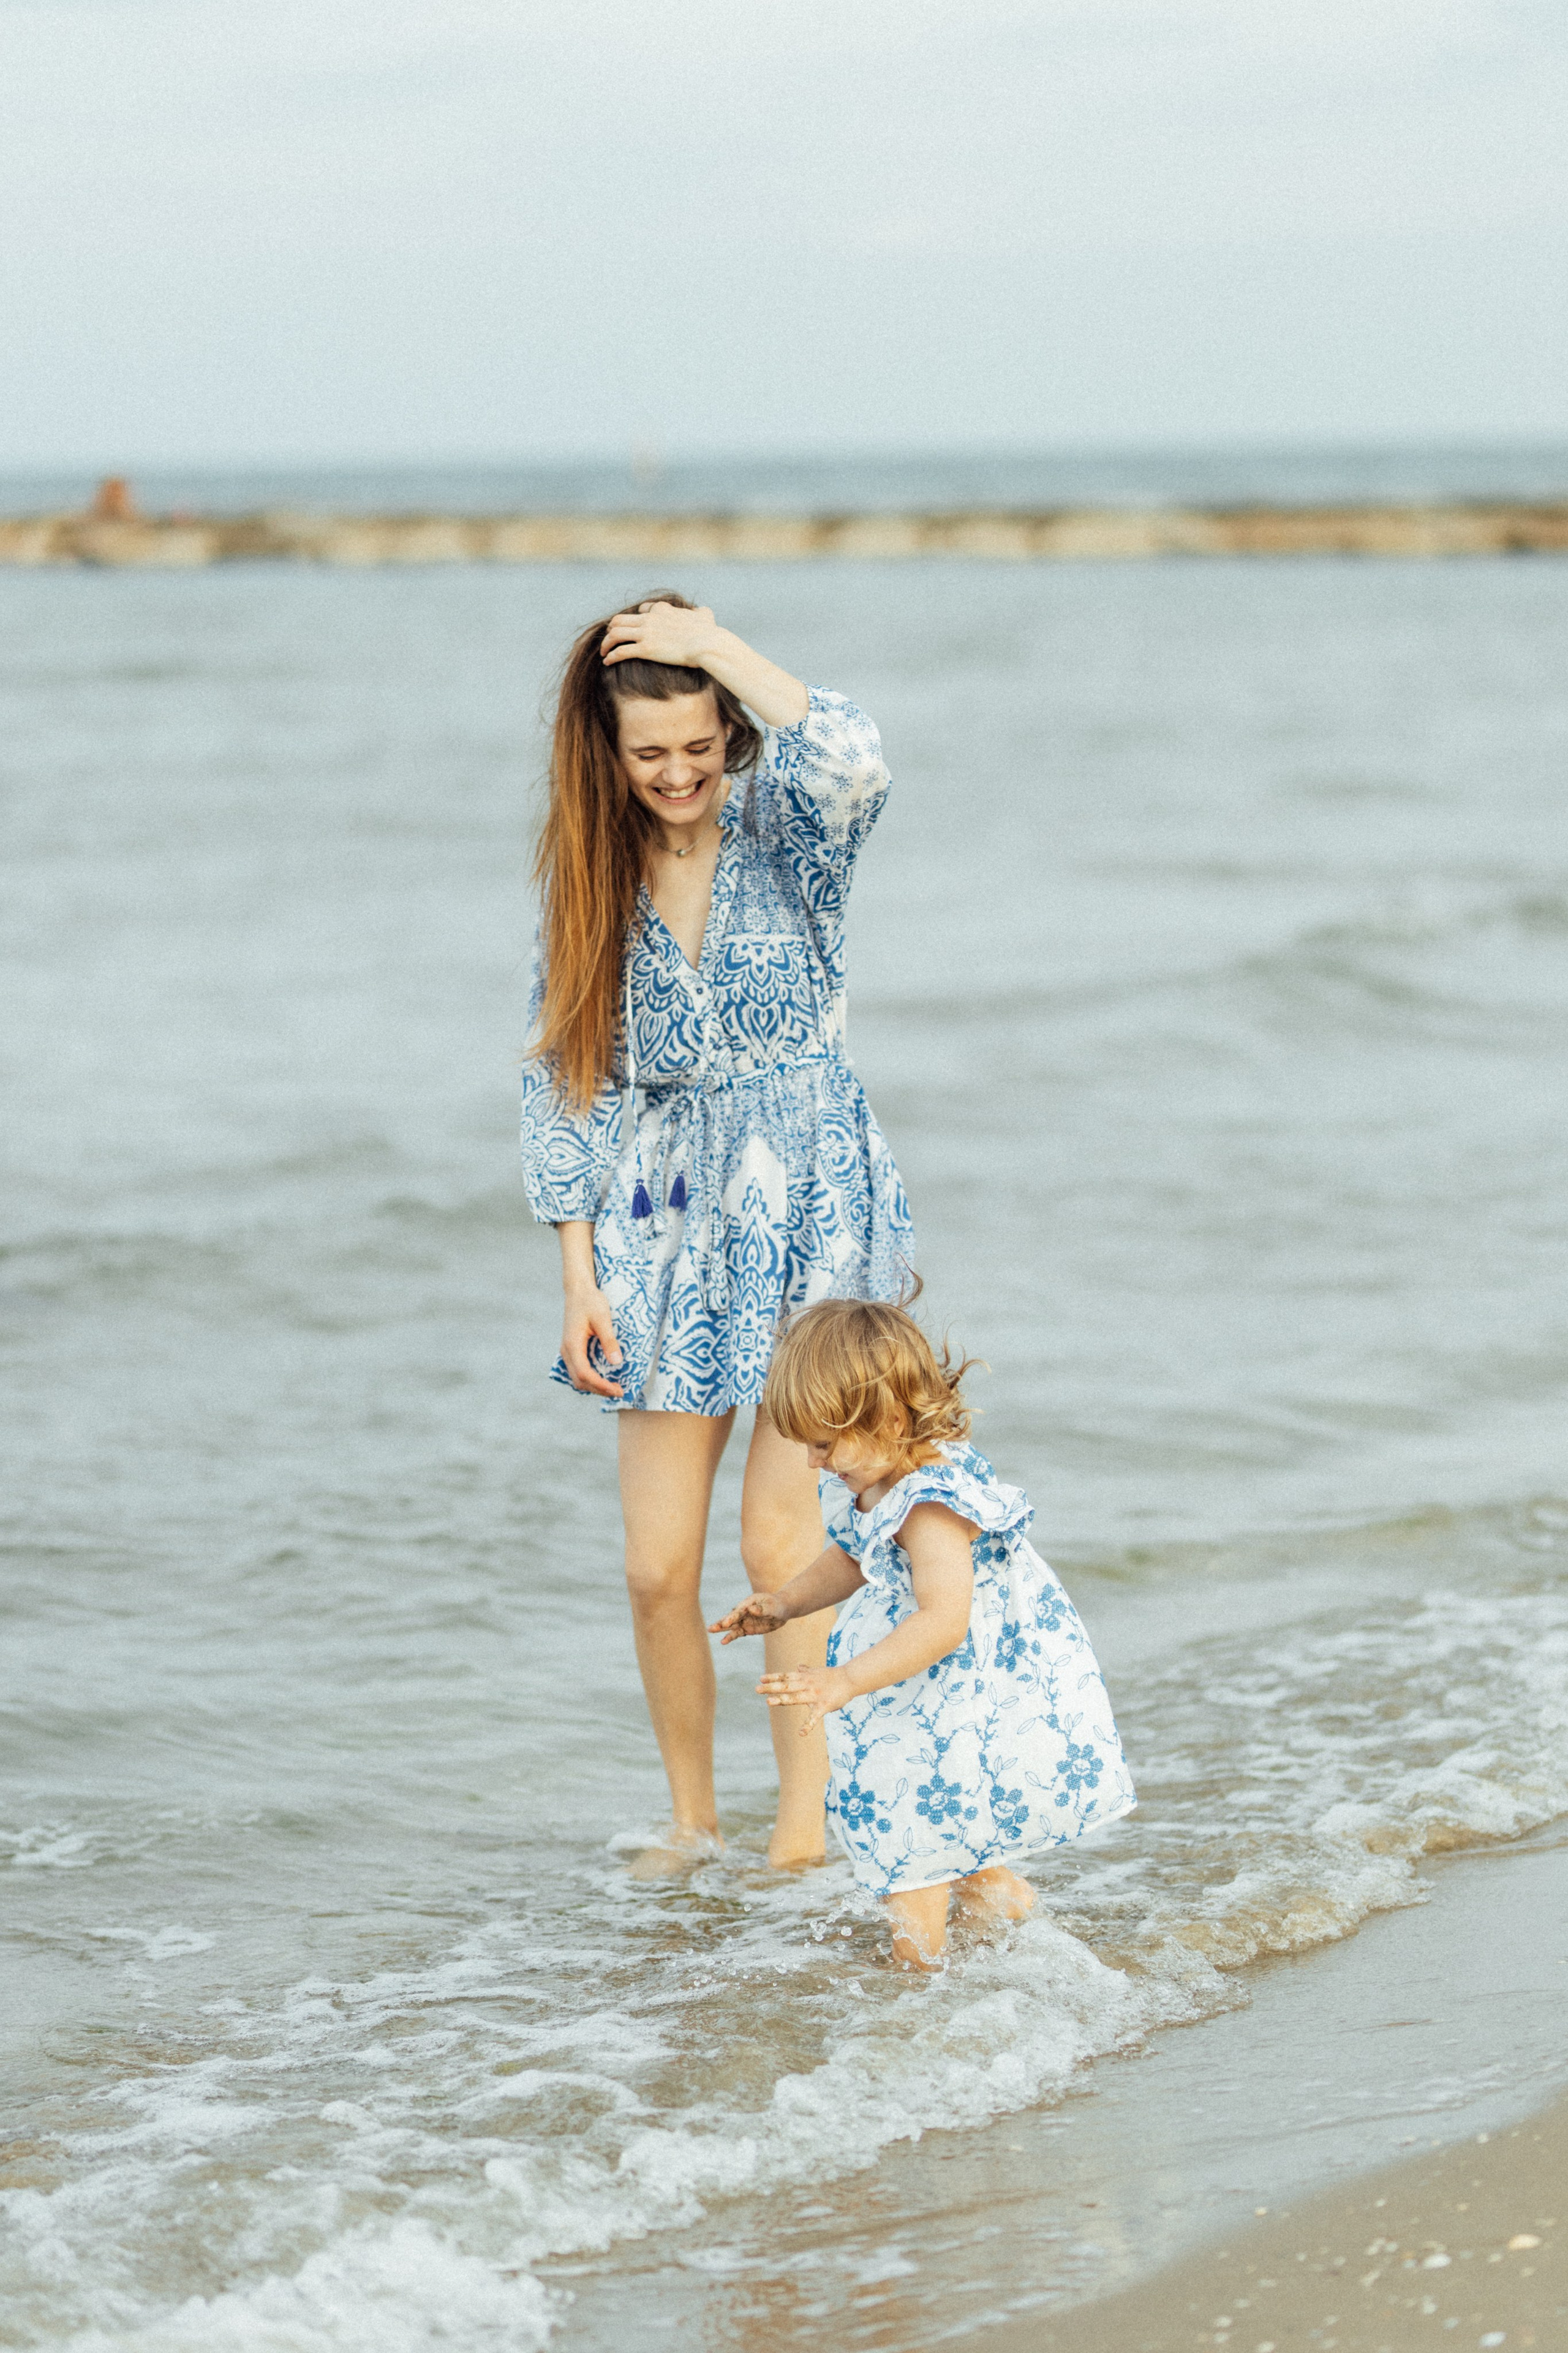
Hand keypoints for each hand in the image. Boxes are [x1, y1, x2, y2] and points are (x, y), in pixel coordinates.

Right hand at [561, 1282, 622, 1398]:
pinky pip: (578, 1371)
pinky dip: (590, 1379)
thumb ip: (609, 1341)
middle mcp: (566, 1351)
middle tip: (620, 1391)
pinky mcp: (572, 1349)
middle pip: (579, 1381)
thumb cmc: (590, 1301)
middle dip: (599, 1390)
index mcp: (572, 1344)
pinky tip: (604, 1378)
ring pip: (577, 1378)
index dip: (601, 1385)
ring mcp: (567, 1351)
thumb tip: (617, 1362)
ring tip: (613, 1388)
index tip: (618, 1389)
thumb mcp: (603, 1319)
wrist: (578, 1290)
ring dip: (594, 1387)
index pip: (584, 1374)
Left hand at [601, 601, 720, 670]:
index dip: (635, 619)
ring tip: (604, 652)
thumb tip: (703, 611)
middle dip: (612, 629)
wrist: (707, 643)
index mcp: (663, 610)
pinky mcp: (645, 649)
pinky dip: (611, 656)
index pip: (642, 609)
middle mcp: (650, 619)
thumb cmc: (709, 633)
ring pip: (615, 634)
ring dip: (606, 643)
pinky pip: (620, 651)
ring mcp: (646, 633)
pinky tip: (607, 662)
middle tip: (611, 639)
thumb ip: (701, 613)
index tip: (633, 627)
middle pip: (620, 619)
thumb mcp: (705, 617)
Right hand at [707, 1591, 787, 1643]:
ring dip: (722, 1629)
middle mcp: (743, 1611)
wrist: (781, 1609)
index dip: (732, 1617)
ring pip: (731, 1626)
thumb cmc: (776, 1605)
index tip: (725, 1623)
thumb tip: (751, 1610)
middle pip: (731, 1618)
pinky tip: (723, 1641)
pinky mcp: (747, 1628)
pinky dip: (730, 1637)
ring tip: (710, 1631)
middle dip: (721, 1623)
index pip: (738, 1611)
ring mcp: (744, 1620)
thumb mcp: (772, 1607)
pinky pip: (737, 1633)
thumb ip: (762, 1609)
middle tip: (710, 1628)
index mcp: (748, 1603)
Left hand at [755, 1664, 854, 1734]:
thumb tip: (798, 1666)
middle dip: (771, 1687)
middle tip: (757, 1689)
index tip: (760, 1678)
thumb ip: (806, 1671)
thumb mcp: (817, 1672)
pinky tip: (801, 1734)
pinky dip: (808, 1726)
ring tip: (768, 1702)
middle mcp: (807, 1685)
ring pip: (795, 1698)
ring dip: (781, 1699)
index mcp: (805, 1678)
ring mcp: (814, 1695)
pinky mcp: (823, 1706)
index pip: (786, 1677)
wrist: (850, 1679)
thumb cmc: (833, 1677)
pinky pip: (814, 1717)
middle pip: (786, 1686)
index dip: (773, 1677)